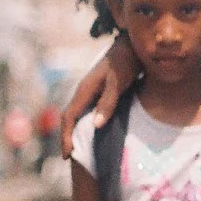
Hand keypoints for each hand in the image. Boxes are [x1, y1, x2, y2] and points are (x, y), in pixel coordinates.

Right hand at [59, 36, 137, 156]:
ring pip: (79, 114)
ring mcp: (93, 90)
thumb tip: (95, 125)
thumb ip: (108, 102)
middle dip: (68, 137)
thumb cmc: (127, 61)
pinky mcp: (102, 90)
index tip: (67, 155)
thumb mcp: (119, 82)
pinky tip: (97, 132)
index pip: (68, 117)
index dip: (66, 137)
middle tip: (71, 156)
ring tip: (82, 148)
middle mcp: (85, 90)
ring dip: (77, 131)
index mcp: (85, 90)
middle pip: (70, 117)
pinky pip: (90, 110)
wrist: (134, 44)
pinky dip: (89, 123)